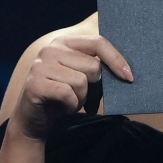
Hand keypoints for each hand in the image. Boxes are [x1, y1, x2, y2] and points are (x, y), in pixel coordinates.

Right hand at [14, 35, 132, 139]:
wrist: (33, 121)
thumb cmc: (62, 98)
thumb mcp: (80, 76)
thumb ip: (95, 66)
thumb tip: (126, 70)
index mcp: (64, 42)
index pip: (98, 42)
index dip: (116, 59)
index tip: (129, 77)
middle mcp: (51, 49)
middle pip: (93, 66)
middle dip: (93, 88)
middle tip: (82, 96)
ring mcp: (40, 65)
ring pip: (82, 82)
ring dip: (81, 99)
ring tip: (70, 101)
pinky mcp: (35, 84)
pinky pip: (68, 94)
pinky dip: (71, 106)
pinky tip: (63, 107)